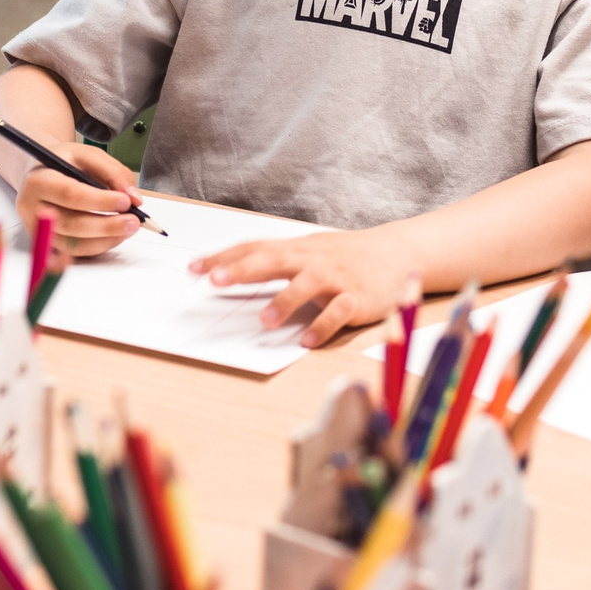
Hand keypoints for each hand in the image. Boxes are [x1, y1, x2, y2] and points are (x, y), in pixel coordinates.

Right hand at [13, 144, 145, 258]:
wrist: (41, 174)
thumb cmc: (65, 163)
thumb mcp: (88, 156)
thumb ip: (112, 172)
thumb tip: (133, 197)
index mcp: (39, 180)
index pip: (70, 194)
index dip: (99, 201)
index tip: (125, 201)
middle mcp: (32, 208)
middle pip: (71, 223)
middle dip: (107, 225)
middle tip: (134, 221)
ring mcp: (38, 230)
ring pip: (74, 243)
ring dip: (106, 239)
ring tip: (128, 228)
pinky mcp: (48, 243)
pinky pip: (75, 251)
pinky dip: (99, 245)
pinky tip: (115, 235)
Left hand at [192, 228, 420, 346]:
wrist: (397, 254)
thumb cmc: (343, 257)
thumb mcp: (308, 253)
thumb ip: (275, 263)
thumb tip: (232, 274)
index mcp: (296, 249)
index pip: (254, 248)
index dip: (224, 257)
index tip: (193, 268)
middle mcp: (313, 259)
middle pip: (274, 260)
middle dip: (244, 269)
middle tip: (216, 281)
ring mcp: (337, 278)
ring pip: (308, 284)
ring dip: (285, 301)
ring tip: (265, 320)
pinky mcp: (358, 298)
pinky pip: (340, 312)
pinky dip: (324, 325)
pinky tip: (308, 340)